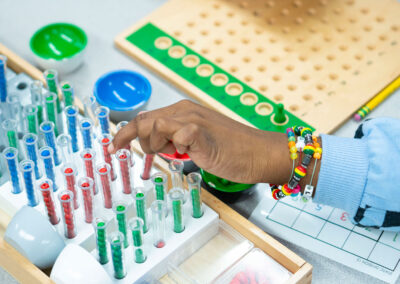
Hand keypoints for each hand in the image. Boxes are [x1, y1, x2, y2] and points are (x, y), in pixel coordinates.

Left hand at [109, 100, 304, 184]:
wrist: (258, 153)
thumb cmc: (231, 150)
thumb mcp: (196, 143)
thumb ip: (176, 139)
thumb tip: (158, 145)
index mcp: (183, 112)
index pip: (146, 118)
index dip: (126, 132)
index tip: (113, 147)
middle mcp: (185, 111)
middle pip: (144, 120)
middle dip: (131, 139)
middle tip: (131, 152)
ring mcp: (193, 120)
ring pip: (153, 125)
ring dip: (155, 145)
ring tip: (174, 153)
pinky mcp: (201, 132)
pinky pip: (176, 135)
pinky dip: (174, 147)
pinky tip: (186, 153)